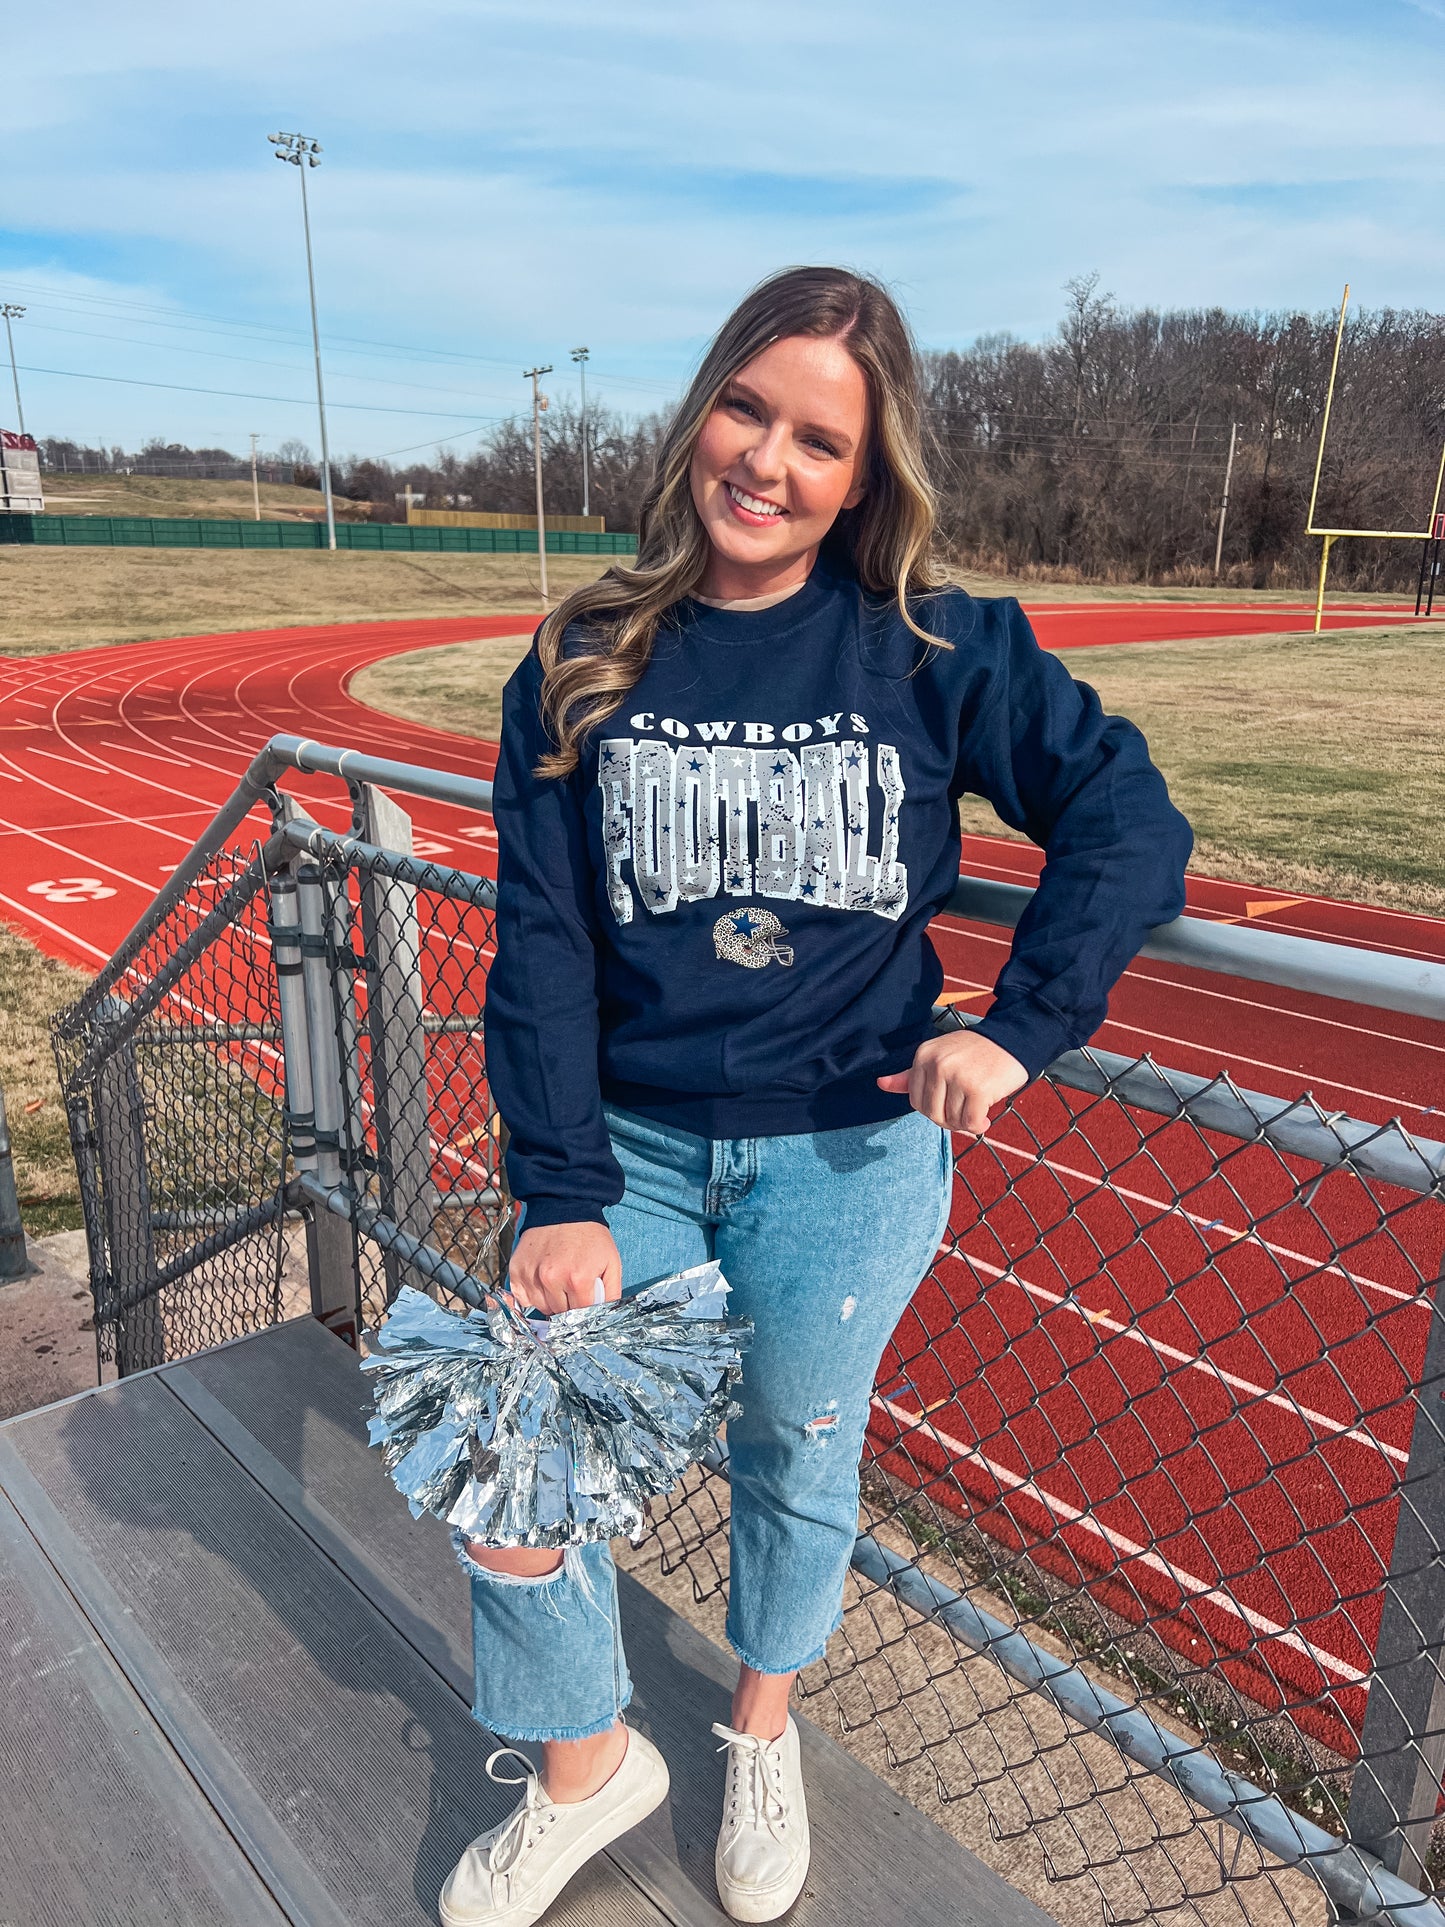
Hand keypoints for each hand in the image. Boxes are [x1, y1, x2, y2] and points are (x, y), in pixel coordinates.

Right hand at [507, 1221, 622, 1315]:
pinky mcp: (517, 1270)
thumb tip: (606, 1318)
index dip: (585, 1312)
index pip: (580, 1316)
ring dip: (551, 1301)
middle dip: (569, 1306)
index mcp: (577, 1279)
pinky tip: (542, 1281)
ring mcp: (532, 1275)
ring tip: (559, 1281)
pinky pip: (523, 1298)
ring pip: (541, 1308)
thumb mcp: (611, 1263)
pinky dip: (532, 1295)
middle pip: (560, 1314)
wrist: (565, 1207)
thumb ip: (611, 1294)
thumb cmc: (589, 1235)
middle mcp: (551, 1279)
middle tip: (573, 1288)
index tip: (585, 1303)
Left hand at [876, 1030, 1027, 1136]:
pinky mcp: (978, 1089)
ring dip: (966, 1122)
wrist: (1011, 1040)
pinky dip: (979, 1124)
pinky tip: (986, 1115)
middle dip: (949, 1120)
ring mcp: (957, 1076)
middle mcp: (937, 1064)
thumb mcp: (939, 1056)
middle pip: (932, 1113)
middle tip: (965, 1111)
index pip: (916, 1101)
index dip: (934, 1110)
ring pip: (952, 1120)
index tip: (950, 1104)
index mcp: (923, 1055)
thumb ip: (910, 1075)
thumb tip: (881, 1084)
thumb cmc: (974, 1053)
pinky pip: (970, 1122)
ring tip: (977, 1109)